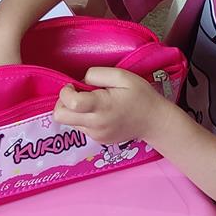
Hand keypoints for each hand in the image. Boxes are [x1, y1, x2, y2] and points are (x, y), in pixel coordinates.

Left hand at [53, 66, 174, 144]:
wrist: (154, 121)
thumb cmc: (140, 96)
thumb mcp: (122, 76)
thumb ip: (97, 74)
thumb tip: (80, 82)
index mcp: (101, 106)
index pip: (70, 103)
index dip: (65, 92)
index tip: (74, 85)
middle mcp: (95, 124)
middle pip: (60, 117)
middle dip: (62, 103)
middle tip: (77, 94)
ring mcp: (96, 135)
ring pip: (69, 122)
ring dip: (74, 110)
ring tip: (93, 103)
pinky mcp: (98, 140)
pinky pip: (80, 128)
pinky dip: (83, 118)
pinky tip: (99, 112)